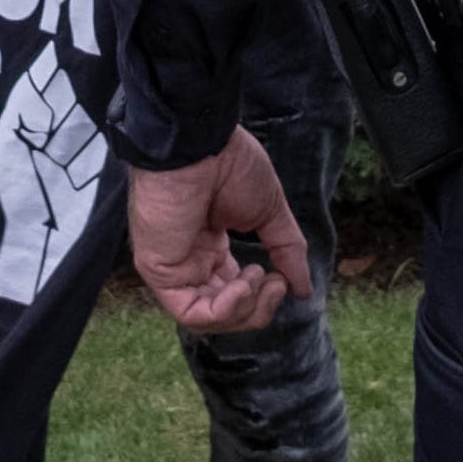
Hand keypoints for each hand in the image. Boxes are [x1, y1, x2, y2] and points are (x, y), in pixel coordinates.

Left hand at [127, 127, 313, 337]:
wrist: (200, 143)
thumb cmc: (229, 164)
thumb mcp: (269, 212)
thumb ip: (287, 251)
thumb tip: (304, 289)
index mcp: (210, 245)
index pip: (234, 291)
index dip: (263, 296)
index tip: (282, 278)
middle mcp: (189, 260)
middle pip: (223, 311)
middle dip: (258, 308)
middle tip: (277, 283)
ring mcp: (173, 266)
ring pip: (207, 318)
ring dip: (245, 309)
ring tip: (260, 279)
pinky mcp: (159, 270)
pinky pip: (190, 313)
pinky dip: (224, 310)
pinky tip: (244, 284)